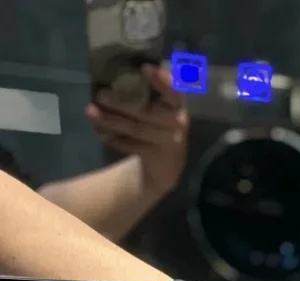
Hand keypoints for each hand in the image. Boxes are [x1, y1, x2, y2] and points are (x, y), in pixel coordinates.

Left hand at [87, 64, 188, 194]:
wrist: (167, 163)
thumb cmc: (158, 123)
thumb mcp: (159, 105)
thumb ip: (146, 90)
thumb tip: (114, 71)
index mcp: (176, 103)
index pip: (173, 90)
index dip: (161, 80)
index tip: (145, 68)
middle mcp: (177, 122)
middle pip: (147, 112)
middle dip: (122, 104)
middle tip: (100, 94)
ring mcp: (168, 142)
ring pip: (136, 130)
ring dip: (111, 121)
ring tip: (90, 111)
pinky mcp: (156, 157)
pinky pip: (132, 146)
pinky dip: (115, 139)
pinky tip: (101, 132)